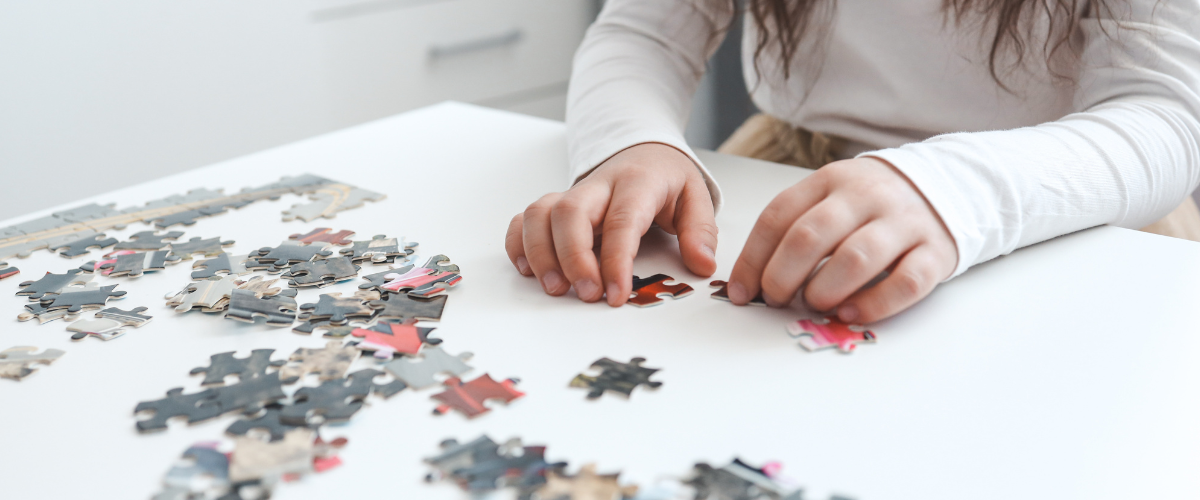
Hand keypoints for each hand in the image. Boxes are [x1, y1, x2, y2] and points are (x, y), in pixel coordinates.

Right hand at [505, 143, 717, 305]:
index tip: (616, 294)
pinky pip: (524, 219)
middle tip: (586, 295)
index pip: (621, 220)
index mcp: (637, 182)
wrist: (643, 151)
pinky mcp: (554, 206)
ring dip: (540, 253)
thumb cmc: (666, 179)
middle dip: (572, 257)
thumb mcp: (695, 197)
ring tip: (555, 289)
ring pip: (539, 213)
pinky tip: (529, 271)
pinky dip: (519, 244)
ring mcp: (571, 194)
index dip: (615, 259)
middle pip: (569, 212)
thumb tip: (703, 265)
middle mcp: (597, 186)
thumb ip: (701, 231)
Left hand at [726, 157, 956, 322]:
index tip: (742, 292)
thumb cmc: (872, 205)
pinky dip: (873, 305)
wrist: (948, 187)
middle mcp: (866, 196)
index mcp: (831, 180)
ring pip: (856, 258)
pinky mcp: (935, 251)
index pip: (779, 217)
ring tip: (814, 303)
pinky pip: (905, 283)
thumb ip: (796, 228)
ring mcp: (904, 221)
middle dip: (782, 276)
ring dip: (823, 290)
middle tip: (775, 300)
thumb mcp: (831, 198)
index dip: (754, 259)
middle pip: (810, 236)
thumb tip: (753, 282)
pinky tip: (850, 313)